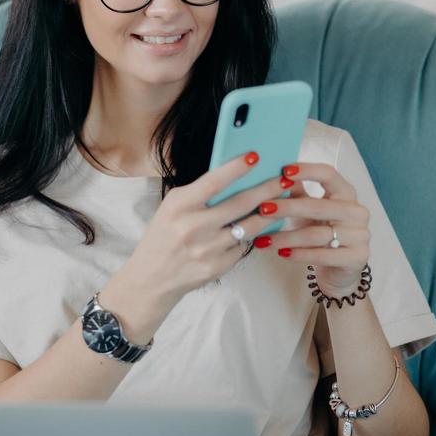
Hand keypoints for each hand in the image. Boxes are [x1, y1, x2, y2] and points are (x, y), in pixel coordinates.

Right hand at [113, 150, 296, 307]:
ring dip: (269, 213)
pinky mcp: (217, 267)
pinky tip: (260, 227)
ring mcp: (207, 249)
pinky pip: (243, 246)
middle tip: (284, 179)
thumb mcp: (172, 208)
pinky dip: (252, 236)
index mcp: (179, 206)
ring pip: (249, 227)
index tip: (255, 156)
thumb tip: (234, 175)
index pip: (213, 182)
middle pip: (239, 203)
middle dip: (266, 189)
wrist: (152, 278)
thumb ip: (198, 193)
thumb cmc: (164, 236)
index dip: (236, 168)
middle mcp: (193, 227)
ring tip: (282, 201)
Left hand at [259, 161, 369, 295]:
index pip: (329, 174)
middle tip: (263, 209)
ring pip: (316, 234)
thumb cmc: (322, 233)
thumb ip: (297, 193)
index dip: (307, 170)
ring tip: (264, 240)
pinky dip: (299, 254)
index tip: (284, 170)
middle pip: (319, 206)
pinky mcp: (357, 258)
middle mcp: (357, 212)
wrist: (339, 269)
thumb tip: (276, 175)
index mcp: (347, 193)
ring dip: (287, 237)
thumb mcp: (308, 211)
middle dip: (288, 207)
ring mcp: (360, 235)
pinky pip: (322, 255)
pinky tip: (282, 253)